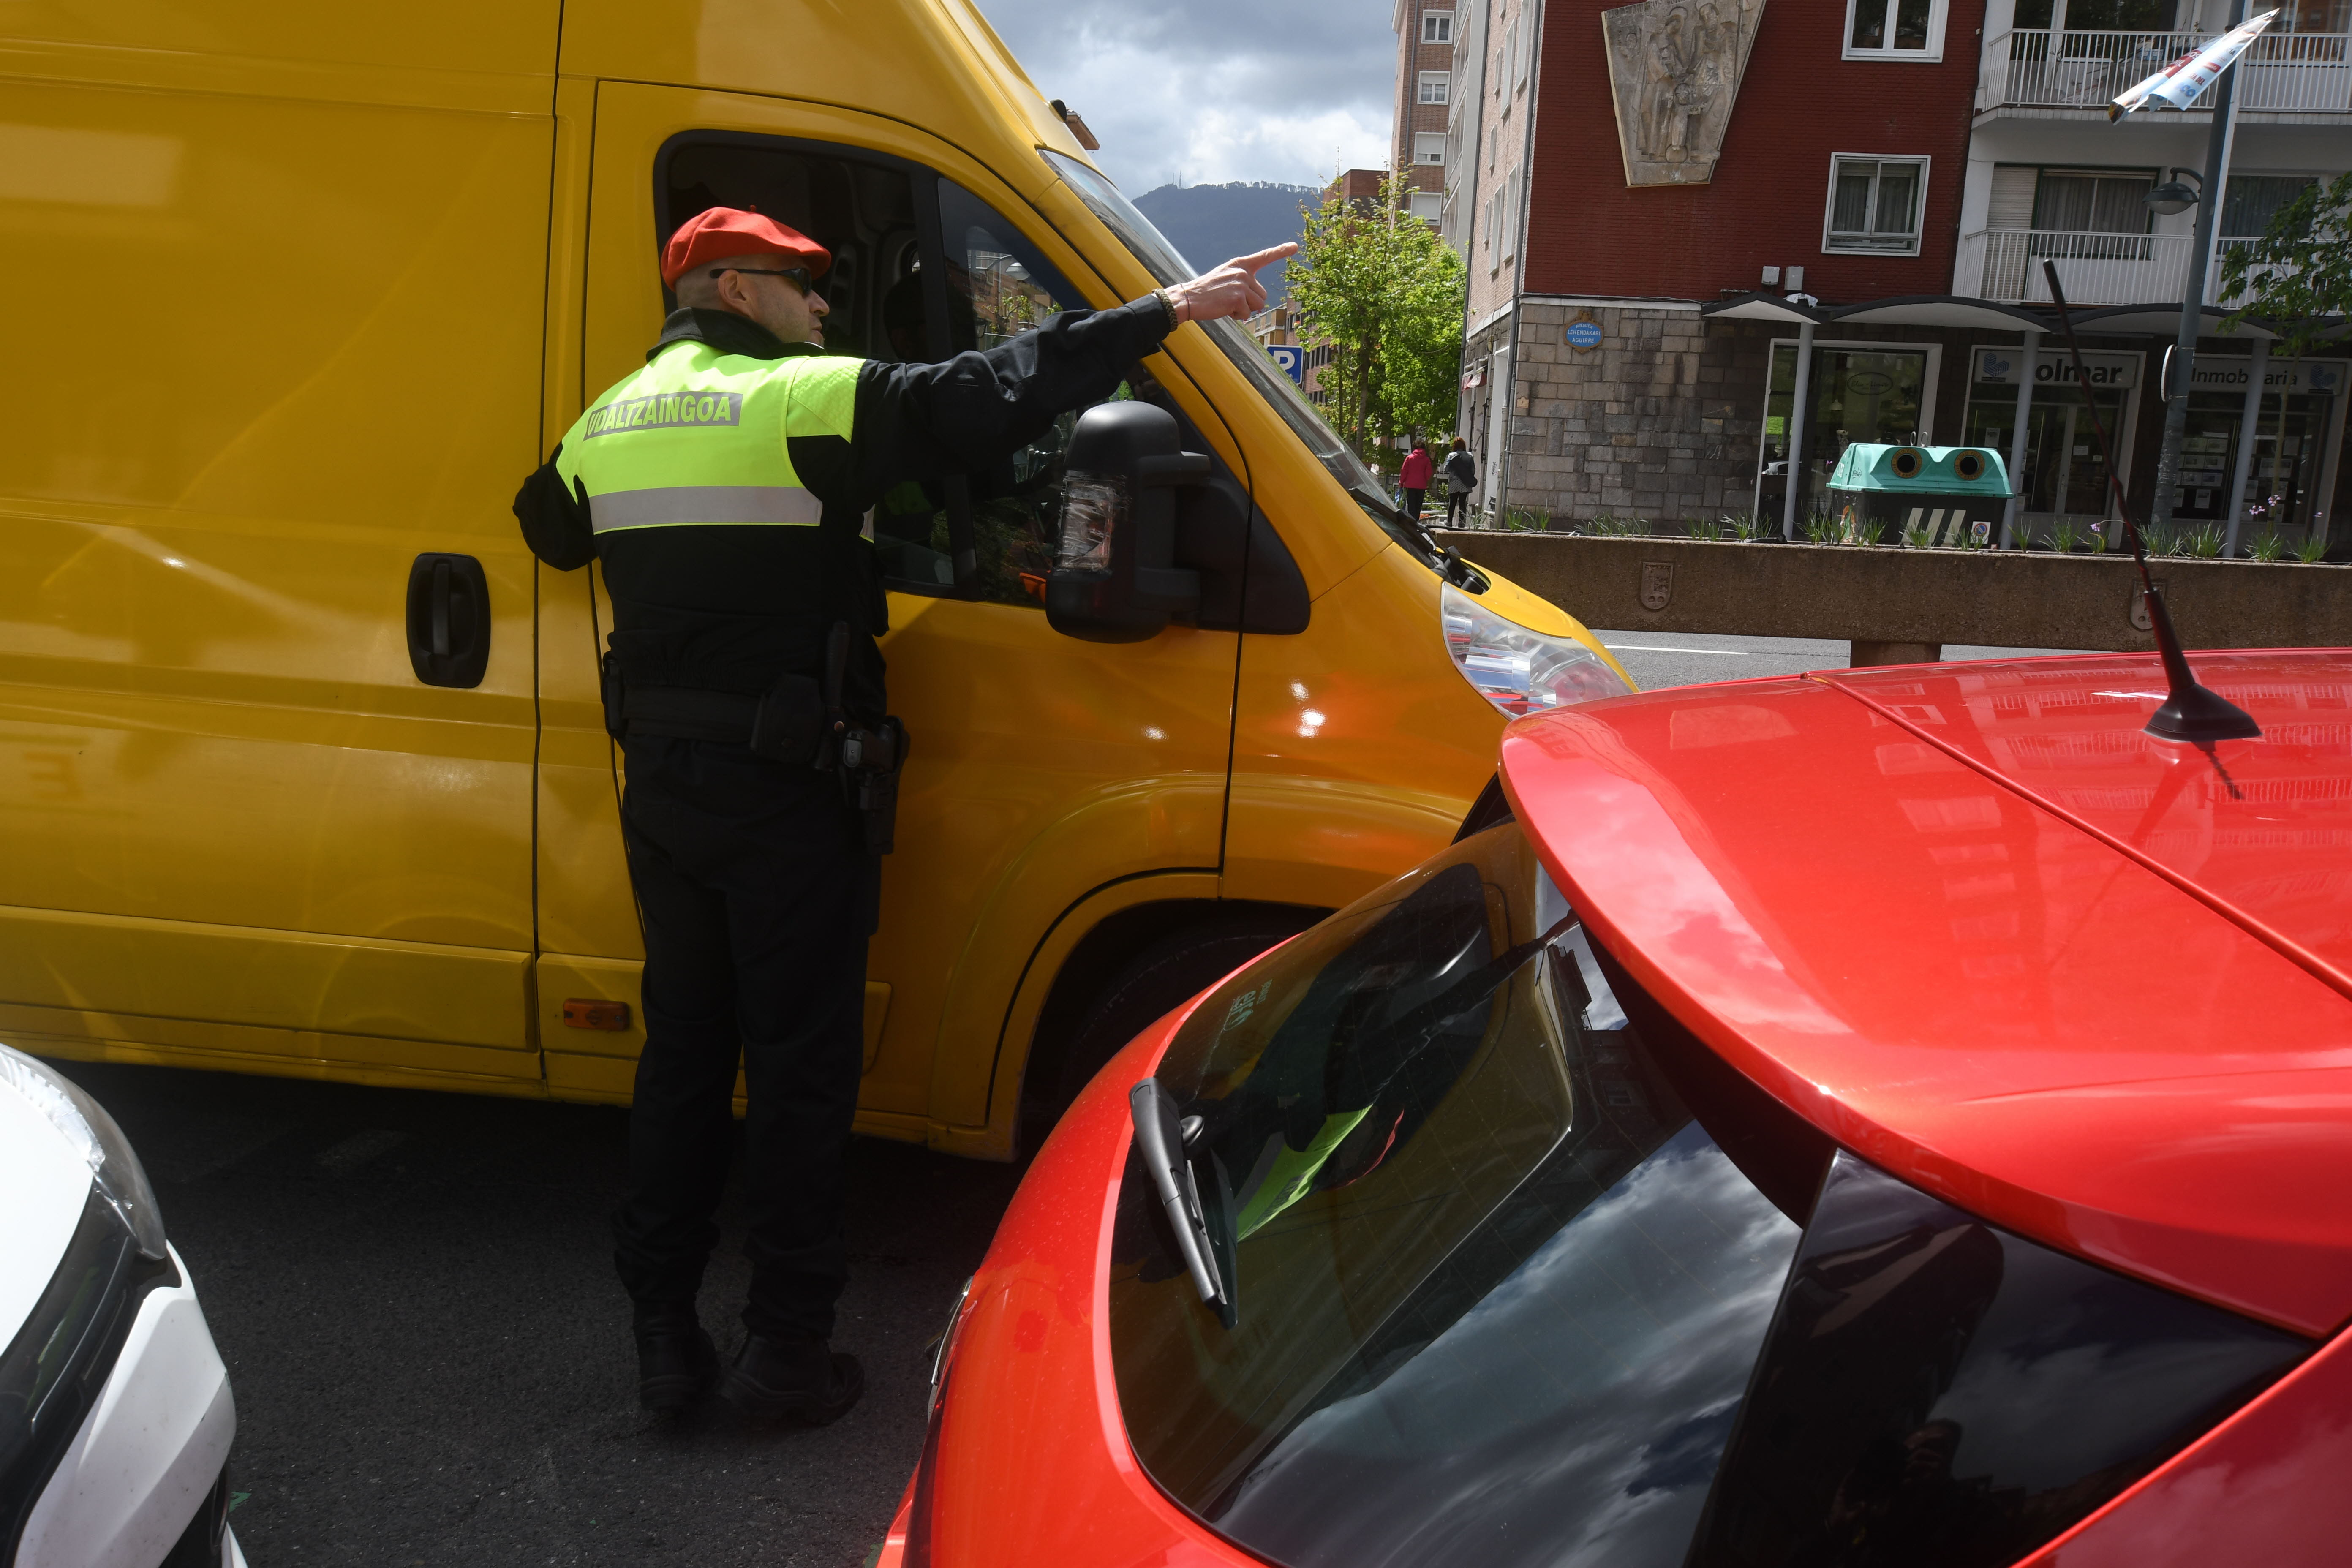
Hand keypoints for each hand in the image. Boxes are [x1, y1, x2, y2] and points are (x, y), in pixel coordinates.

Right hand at [1164, 244, 1298, 324]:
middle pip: (1262, 295)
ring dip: (1244, 310)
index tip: (1295, 247)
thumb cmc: (1207, 291)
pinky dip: (1237, 316)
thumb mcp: (1225, 278)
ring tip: (1227, 305)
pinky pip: (1247, 313)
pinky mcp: (1238, 297)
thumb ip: (1242, 281)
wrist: (1189, 298)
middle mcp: (1243, 272)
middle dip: (1250, 303)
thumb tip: (1259, 300)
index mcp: (1240, 264)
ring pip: (1257, 306)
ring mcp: (1241, 284)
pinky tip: (1224, 309)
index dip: (1281, 251)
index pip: (1264, 256)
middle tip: (1230, 301)